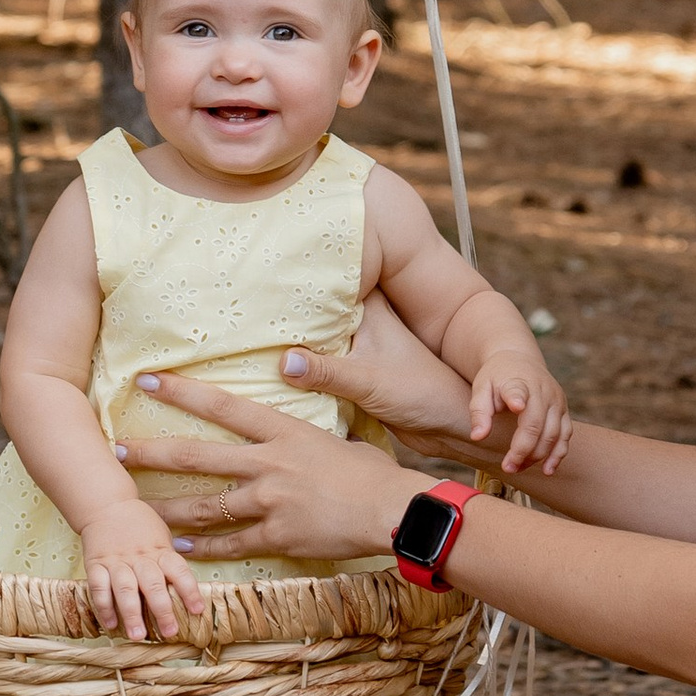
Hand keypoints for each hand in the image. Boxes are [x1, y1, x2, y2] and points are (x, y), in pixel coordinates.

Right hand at [76, 500, 206, 643]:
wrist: (106, 504)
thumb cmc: (139, 523)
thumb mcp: (162, 536)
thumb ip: (170, 560)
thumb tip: (187, 587)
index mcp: (160, 550)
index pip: (179, 570)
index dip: (190, 590)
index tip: (197, 610)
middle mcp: (140, 558)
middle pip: (153, 584)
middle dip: (162, 610)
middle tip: (169, 632)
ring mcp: (117, 561)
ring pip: (125, 589)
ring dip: (131, 613)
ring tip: (137, 635)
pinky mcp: (96, 564)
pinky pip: (99, 587)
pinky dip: (103, 607)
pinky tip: (110, 624)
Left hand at [116, 376, 419, 567]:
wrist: (393, 510)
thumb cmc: (373, 473)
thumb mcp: (336, 436)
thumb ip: (305, 427)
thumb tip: (292, 403)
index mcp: (282, 431)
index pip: (221, 406)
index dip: (181, 392)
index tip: (147, 381)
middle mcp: (268, 463)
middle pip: (196, 456)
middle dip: (151, 454)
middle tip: (116, 451)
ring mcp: (269, 502)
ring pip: (203, 507)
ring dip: (165, 509)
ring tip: (136, 510)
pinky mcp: (277, 536)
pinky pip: (230, 544)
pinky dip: (202, 549)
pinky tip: (179, 548)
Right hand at [271, 293, 505, 473]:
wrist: (447, 425)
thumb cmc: (419, 392)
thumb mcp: (367, 380)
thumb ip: (325, 371)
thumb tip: (281, 361)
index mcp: (370, 310)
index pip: (331, 280)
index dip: (301, 273)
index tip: (263, 270)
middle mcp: (362, 323)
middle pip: (317, 310)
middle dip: (288, 312)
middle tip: (247, 307)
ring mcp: (358, 348)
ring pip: (316, 338)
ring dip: (293, 343)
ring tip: (250, 338)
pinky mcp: (353, 373)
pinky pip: (319, 365)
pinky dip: (302, 368)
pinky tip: (272, 371)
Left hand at [466, 344, 569, 477]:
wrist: (519, 360)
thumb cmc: (496, 378)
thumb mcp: (481, 388)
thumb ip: (479, 411)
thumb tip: (478, 437)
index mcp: (518, 381)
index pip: (518, 390)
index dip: (518, 398)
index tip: (517, 406)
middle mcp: (542, 390)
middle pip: (536, 424)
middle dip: (523, 450)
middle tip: (508, 468)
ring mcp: (556, 400)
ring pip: (553, 434)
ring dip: (538, 456)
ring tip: (519, 468)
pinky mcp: (564, 410)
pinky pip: (566, 435)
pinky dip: (558, 454)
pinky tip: (547, 469)